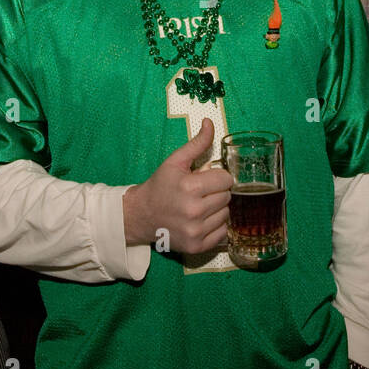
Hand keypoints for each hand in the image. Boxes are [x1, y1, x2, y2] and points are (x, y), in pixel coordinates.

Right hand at [123, 118, 231, 253]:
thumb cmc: (159, 186)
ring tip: (199, 206)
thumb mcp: (175, 161)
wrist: (140, 215)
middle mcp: (194, 211)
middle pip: (227, 197)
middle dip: (216, 192)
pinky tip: (200, 220)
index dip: (217, 177)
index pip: (226, 179)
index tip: (204, 179)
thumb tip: (210, 122)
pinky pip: (223, 232)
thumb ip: (197, 143)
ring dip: (217, 209)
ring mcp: (196, 231)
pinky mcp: (197, 246)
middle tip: (200, 193)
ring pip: (227, 214)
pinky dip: (215, 226)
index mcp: (190, 187)